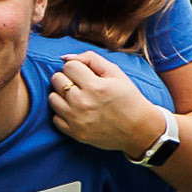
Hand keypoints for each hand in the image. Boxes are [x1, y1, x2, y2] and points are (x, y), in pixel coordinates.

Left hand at [46, 52, 163, 154]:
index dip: (77, 68)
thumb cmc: (128, 98)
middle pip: (56, 79)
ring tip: (77, 98)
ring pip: (52, 98)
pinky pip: (55, 118)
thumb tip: (65, 58)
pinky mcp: (75, 133)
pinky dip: (63, 113)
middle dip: (67, 78)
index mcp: (95, 86)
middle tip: (81, 85)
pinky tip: (77, 112)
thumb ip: (90, 59)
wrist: (139, 129)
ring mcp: (77, 119)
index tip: (86, 75)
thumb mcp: (116, 73)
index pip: (68, 66)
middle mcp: (83, 102)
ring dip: (62, 95)